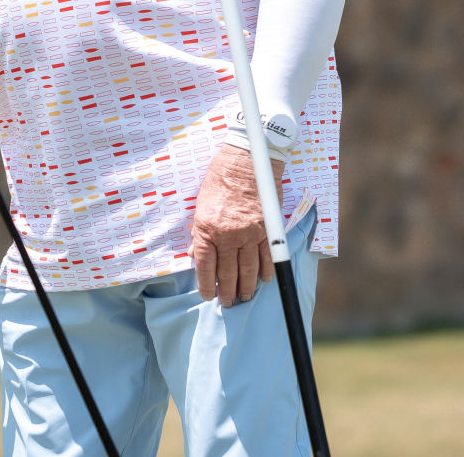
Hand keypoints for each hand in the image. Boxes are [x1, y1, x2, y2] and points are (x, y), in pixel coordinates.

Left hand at [190, 144, 284, 306]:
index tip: (209, 295)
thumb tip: (197, 254)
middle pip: (227, 272)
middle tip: (228, 303)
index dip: (206, 284)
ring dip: (247, 286)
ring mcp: (249, 233)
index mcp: (206, 229)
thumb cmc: (220, 179)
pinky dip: (266, 271)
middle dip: (227, 291)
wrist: (245, 161)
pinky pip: (266, 257)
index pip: (205, 266)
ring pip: (248, 269)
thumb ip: (200, 232)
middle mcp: (227, 235)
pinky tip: (264, 280)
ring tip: (245, 297)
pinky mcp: (266, 229)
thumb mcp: (201, 205)